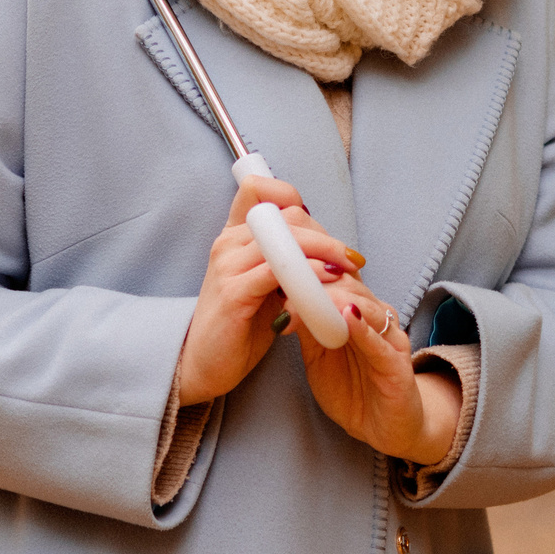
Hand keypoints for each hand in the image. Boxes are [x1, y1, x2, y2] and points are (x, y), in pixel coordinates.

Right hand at [175, 176, 361, 404]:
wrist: (204, 364)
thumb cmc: (240, 325)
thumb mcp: (262, 283)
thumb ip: (282, 258)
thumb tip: (323, 245)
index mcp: (233, 236)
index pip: (259, 189)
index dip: (292, 198)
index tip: (319, 228)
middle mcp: (227, 244)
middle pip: (286, 215)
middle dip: (325, 235)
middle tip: (350, 258)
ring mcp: (228, 266)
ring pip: (287, 240)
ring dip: (324, 252)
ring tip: (346, 270)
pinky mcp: (234, 293)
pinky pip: (278, 271)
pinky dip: (308, 275)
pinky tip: (324, 285)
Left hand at [297, 272, 460, 465]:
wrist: (383, 430)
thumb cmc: (352, 389)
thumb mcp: (318, 356)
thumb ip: (307, 328)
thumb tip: (282, 297)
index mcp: (358, 313)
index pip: (337, 279)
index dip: (311, 272)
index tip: (281, 270)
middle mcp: (377, 320)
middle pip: (351, 288)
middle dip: (319, 283)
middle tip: (290, 283)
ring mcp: (390, 341)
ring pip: (368, 309)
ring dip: (339, 299)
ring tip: (315, 294)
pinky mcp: (399, 366)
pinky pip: (380, 344)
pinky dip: (364, 330)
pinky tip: (350, 318)